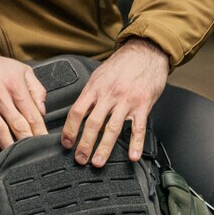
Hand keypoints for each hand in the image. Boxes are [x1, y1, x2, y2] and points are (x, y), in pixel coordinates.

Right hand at [0, 50, 48, 159]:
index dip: (40, 129)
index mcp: (14, 84)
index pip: (31, 112)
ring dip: (8, 145)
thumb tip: (42, 110)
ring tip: (15, 157)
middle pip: (18, 123)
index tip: (44, 141)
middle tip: (34, 153)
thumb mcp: (21, 69)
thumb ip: (36, 88)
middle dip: (28, 140)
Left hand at [61, 39, 171, 167]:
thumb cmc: (123, 64)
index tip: (66, 143)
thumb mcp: (100, 74)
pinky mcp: (143, 105)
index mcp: (95, 87)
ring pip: (112, 128)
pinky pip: (138, 128)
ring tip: (98, 162)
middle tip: (80, 159)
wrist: (147, 52)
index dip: (69, 129)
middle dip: (84, 144)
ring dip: (104, 148)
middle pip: (93, 123)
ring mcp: (127, 100)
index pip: (77, 111)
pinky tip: (132, 156)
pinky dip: (136, 144)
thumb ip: (91, 94)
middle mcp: (109, 95)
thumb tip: (79, 114)